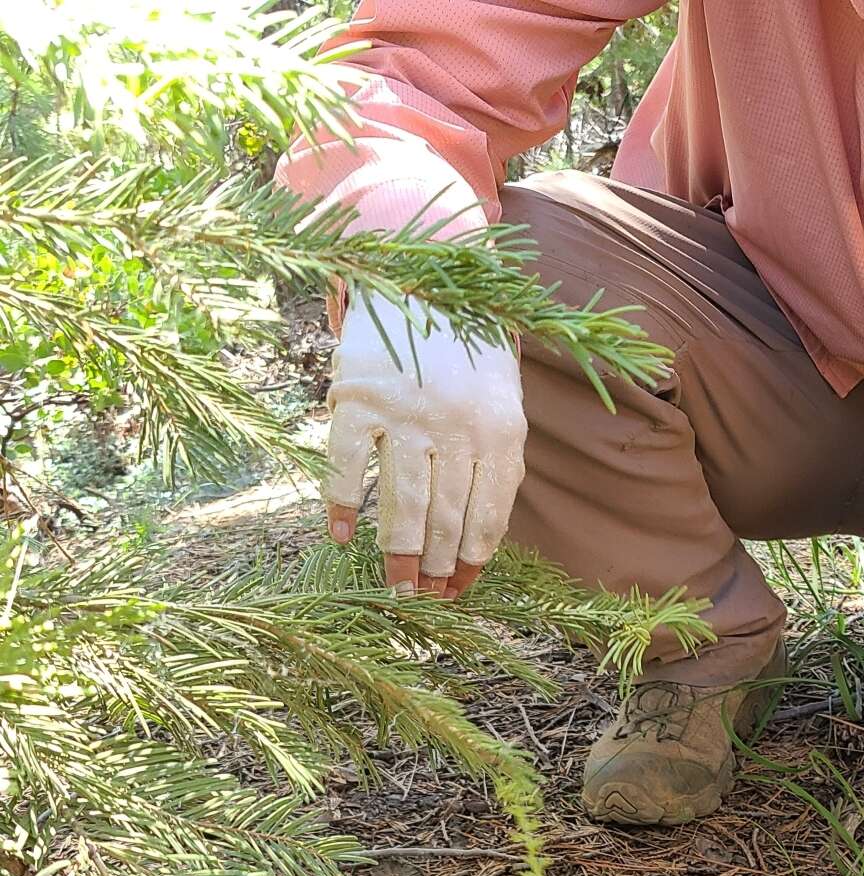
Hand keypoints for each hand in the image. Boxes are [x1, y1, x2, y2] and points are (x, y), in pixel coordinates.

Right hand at [325, 289, 526, 596]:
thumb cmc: (465, 348)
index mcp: (501, 430)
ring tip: (394, 587)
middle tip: (421, 598)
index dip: (470, 561)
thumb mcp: (500, 399)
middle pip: (445, 519)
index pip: (488, 517)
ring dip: (397, 555)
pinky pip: (348, 469)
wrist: (422, 270)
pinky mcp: (357, 398)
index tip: (457, 589)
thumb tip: (473, 543)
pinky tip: (342, 536)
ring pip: (401, 505)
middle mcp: (457, 425)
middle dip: (434, 568)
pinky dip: (343, 507)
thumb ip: (494, 461)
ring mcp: (405, 413)